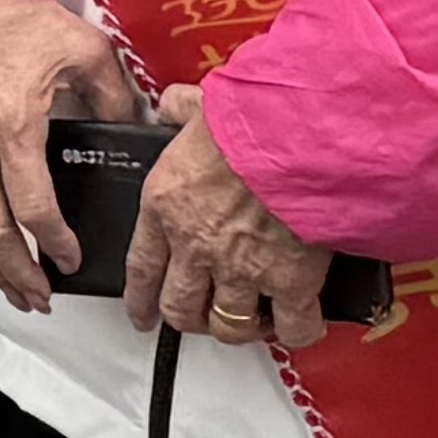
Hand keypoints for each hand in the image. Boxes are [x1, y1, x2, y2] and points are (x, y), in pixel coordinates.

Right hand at [0, 0, 142, 313]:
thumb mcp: (82, 47)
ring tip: (5, 281)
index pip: (33, 208)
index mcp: (12, 123)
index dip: (55, 245)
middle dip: (18, 273)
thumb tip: (135, 128)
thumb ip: (114, 95)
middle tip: (38, 294)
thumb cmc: (8, 14)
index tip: (70, 260)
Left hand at [122, 90, 338, 351]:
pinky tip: (298, 322)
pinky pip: (292, 328)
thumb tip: (173, 106)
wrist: (297, 139)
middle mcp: (197, 245)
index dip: (139, 300)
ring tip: (248, 320)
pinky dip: (296, 331)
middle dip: (187, 319)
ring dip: (236, 327)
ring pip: (229, 325)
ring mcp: (243, 269)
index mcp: (166, 206)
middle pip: (179, 308)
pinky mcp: (291, 281)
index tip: (142, 315)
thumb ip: (178, 110)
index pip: (141, 268)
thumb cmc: (249, 120)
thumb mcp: (196, 107)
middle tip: (199, 318)